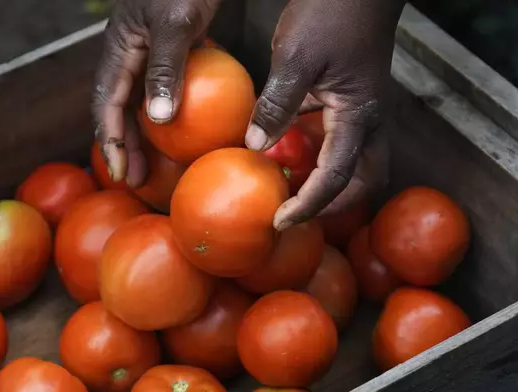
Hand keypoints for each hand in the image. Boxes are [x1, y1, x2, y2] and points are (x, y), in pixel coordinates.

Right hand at [90, 0, 223, 186]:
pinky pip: (168, 87)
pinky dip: (172, 110)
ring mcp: (153, 52)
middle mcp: (131, 54)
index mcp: (119, 49)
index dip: (109, 140)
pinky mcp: (176, 49)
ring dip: (147, 133)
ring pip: (143, 100)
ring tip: (157, 163)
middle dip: (124, 144)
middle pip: (120, 108)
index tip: (119, 172)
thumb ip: (164, 68)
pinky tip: (187, 127)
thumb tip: (157, 120)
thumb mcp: (175, 23)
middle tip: (135, 179)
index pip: (105, 103)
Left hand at [244, 0, 405, 230]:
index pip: (338, 176)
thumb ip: (277, 104)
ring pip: (361, 163)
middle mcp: (369, 120)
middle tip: (296, 212)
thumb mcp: (295, 58)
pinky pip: (346, 141)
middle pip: (365, 180)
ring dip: (334, 184)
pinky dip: (325, 157)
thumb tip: (256, 146)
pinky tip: (295, 154)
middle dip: (335, 204)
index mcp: (358, 115)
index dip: (310, 204)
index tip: (280, 221)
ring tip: (296, 193)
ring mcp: (366, 110)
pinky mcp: (355, 100)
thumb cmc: (331, 12)